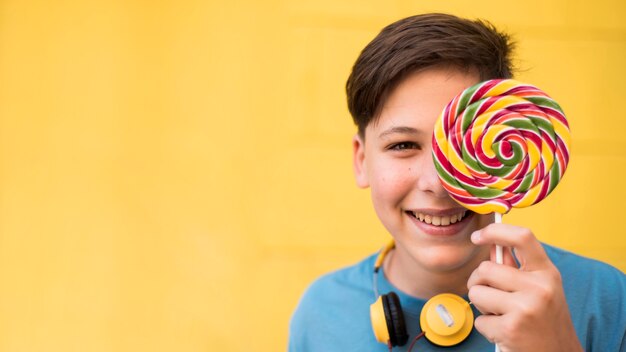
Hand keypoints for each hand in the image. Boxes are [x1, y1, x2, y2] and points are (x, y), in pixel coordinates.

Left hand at [466, 223, 582, 351]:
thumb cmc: (544, 320)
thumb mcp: (539, 288)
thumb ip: (515, 267)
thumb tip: (491, 243)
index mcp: (546, 272)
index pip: (523, 237)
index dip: (495, 231)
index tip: (477, 236)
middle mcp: (539, 287)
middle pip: (485, 269)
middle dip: (478, 282)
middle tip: (490, 296)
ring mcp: (526, 307)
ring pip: (476, 293)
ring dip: (482, 306)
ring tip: (501, 314)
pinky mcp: (511, 328)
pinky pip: (479, 320)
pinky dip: (487, 327)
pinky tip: (504, 332)